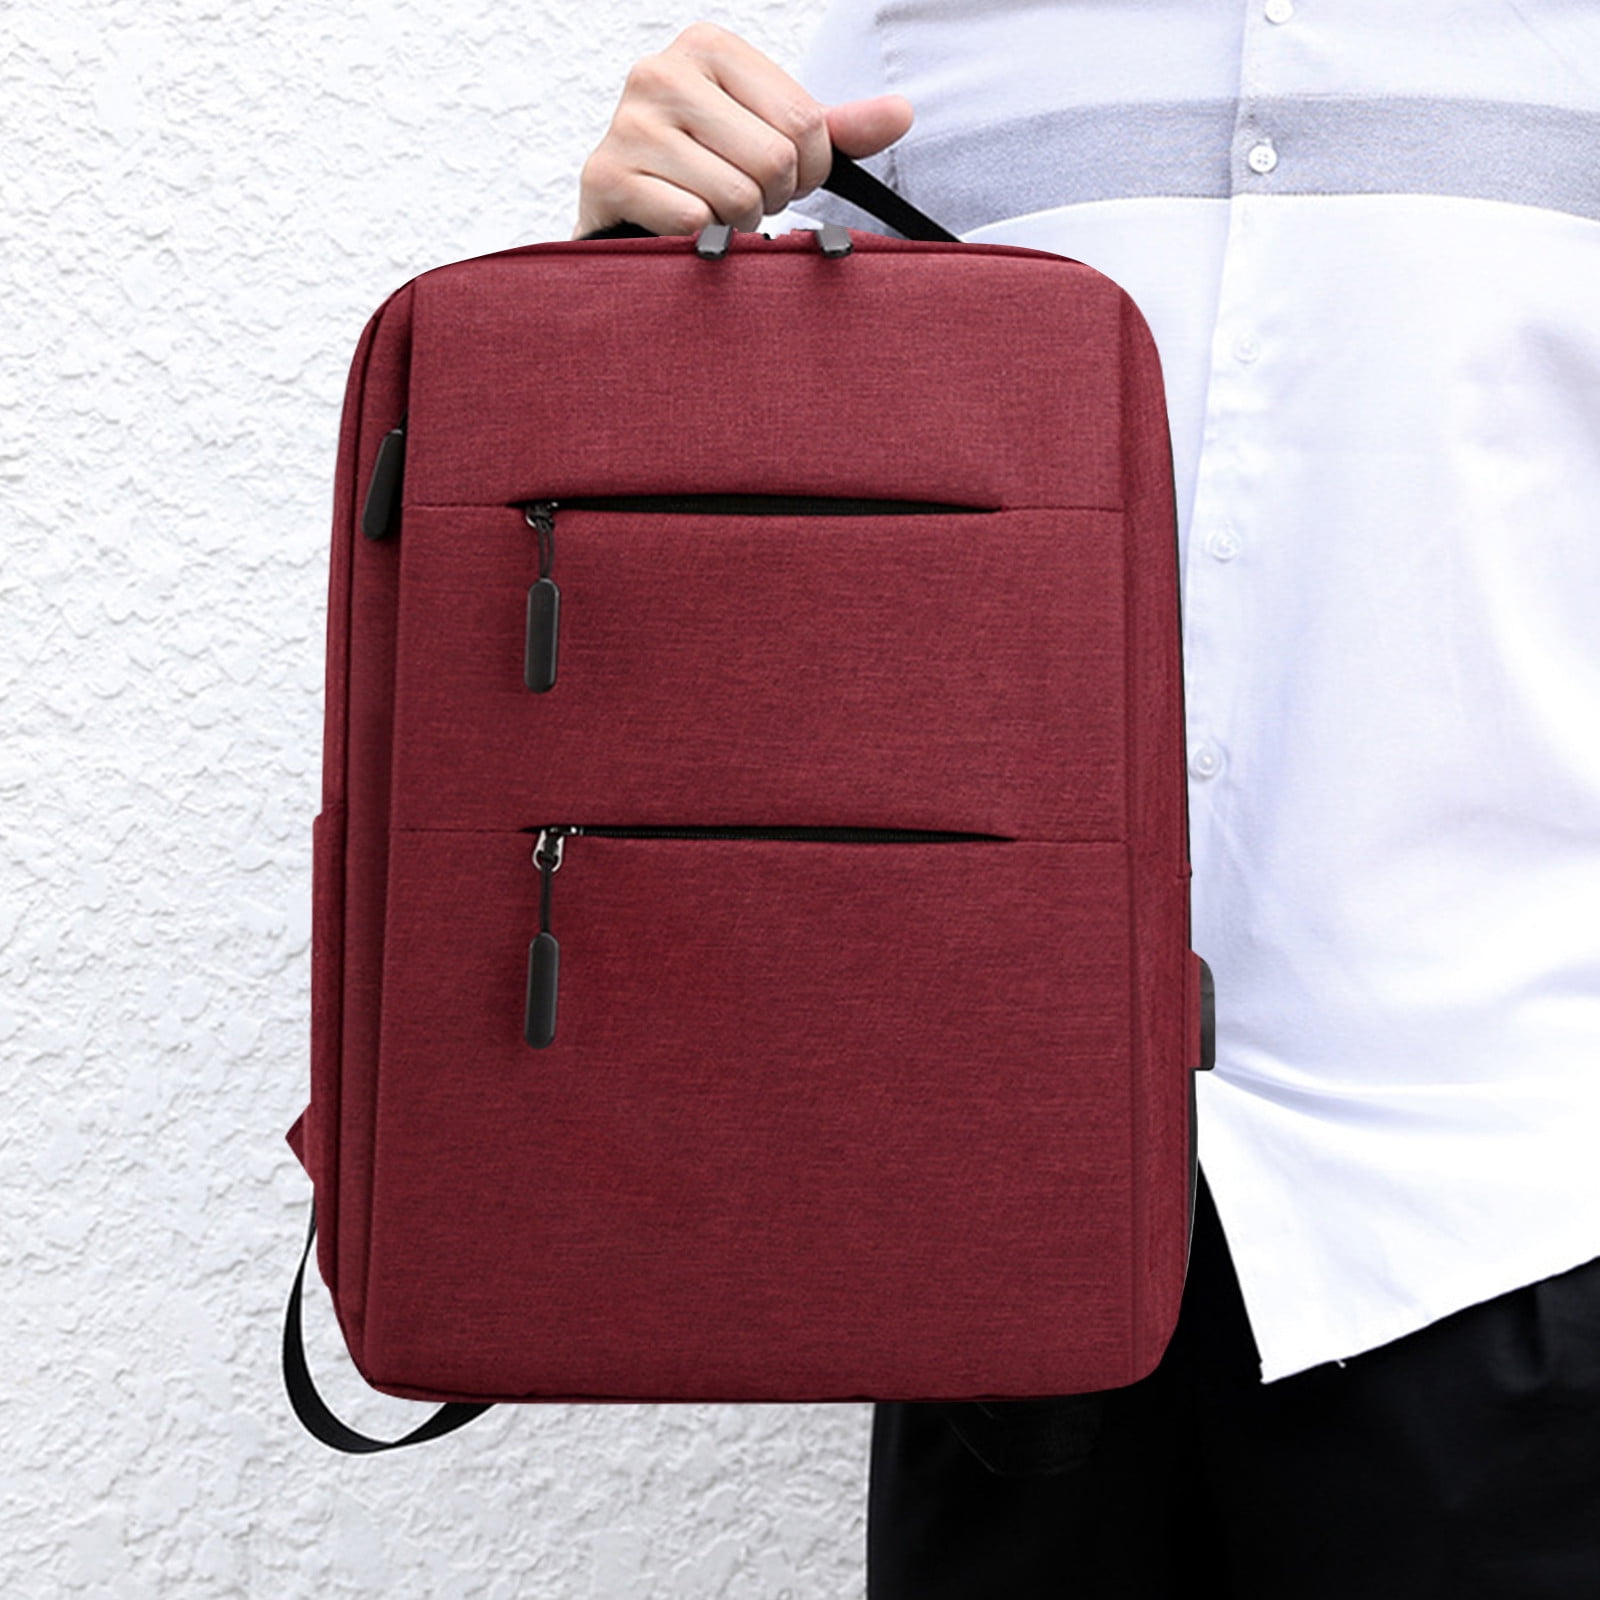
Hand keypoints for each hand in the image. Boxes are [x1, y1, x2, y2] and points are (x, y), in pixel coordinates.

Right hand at [575, 20, 913, 237]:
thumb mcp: (773, 135)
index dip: (810, 170)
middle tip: (746, 198)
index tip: (784, 177)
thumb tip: (902, 114)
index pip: (804, 124)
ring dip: (736, 222)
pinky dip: (699, 239)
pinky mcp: (607, 176)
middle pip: (774, 160)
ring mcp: (629, 122)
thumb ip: (836, 128)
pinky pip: (693, 221)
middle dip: (771, 198)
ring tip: (712, 209)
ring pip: (736, 195)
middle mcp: (662, 72)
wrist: (624, 206)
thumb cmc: (704, 166)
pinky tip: (680, 227)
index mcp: (709, 47)